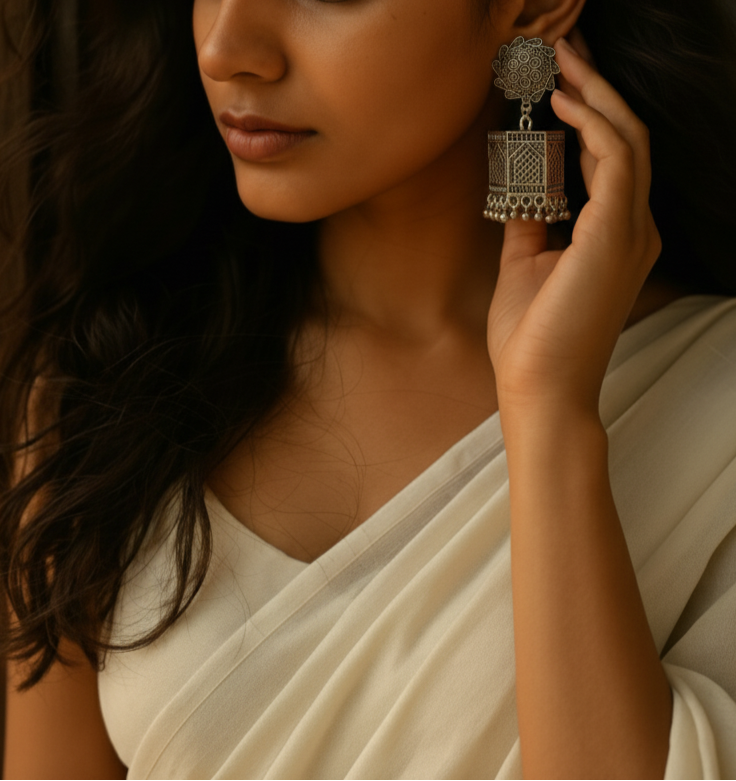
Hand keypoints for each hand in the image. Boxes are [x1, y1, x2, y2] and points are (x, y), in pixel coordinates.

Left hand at [487, 33, 661, 418]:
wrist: (539, 387)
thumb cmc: (532, 337)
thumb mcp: (525, 266)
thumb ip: (530, 223)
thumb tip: (520, 186)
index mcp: (613, 237)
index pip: (609, 158)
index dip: (587, 113)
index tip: (556, 79)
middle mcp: (632, 228)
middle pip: (624, 136)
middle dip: (595, 87)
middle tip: (564, 47)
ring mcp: (630, 230)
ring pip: (626, 137)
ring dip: (594, 91)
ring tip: (560, 58)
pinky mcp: (615, 233)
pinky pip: (616, 157)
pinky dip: (592, 122)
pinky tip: (560, 100)